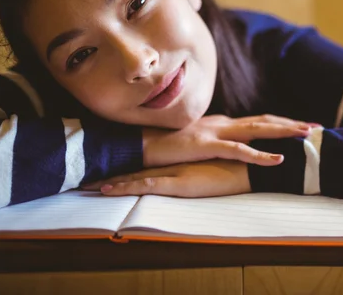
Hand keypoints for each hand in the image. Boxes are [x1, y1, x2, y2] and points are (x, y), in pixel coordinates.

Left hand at [83, 160, 249, 197]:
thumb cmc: (243, 162)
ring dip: (113, 178)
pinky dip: (126, 187)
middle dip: (115, 164)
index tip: (115, 157)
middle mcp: (177, 158)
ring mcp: (176, 169)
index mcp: (188, 151)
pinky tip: (107, 190)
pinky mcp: (179, 182)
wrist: (253, 166)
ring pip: (138, 173)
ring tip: (89, 185)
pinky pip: (147, 185)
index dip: (136, 155)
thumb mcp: (226, 154)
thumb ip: (215, 151)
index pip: (157, 152)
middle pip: (141, 160)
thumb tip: (210, 152)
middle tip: (90, 171)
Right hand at [143, 114, 318, 166]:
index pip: (259, 120)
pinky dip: (260, 155)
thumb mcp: (197, 140)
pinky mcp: (207, 145)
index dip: (282, 122)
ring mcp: (216, 132)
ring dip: (284, 132)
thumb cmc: (168, 144)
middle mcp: (223, 123)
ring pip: (258, 130)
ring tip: (307, 135)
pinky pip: (239, 150)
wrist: (141, 143)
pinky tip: (277, 159)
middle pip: (265, 121)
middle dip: (291, 123)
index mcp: (222, 123)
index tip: (303, 125)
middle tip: (316, 127)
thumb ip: (215, 140)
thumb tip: (230, 145)